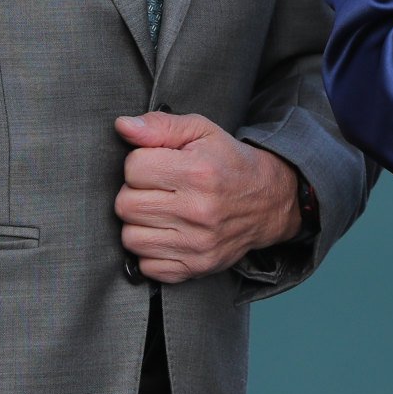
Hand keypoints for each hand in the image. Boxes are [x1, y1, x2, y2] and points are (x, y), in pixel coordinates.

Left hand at [113, 111, 300, 282]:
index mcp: (198, 172)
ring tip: (161, 211)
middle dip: (136, 193)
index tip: (158, 164)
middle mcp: (197, 210)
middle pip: (126, 205)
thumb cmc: (230, 162)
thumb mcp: (202, 132)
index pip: (133, 168)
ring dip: (140, 224)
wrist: (270, 201)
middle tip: (158, 188)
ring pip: (130, 238)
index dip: (140, 162)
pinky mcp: (195, 267)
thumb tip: (122, 126)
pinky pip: (146, 266)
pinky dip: (151, 251)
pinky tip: (168, 234)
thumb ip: (160, 126)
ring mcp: (196, 244)